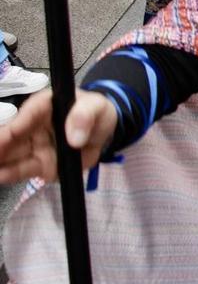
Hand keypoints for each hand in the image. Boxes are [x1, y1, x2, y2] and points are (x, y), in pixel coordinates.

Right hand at [0, 88, 116, 183]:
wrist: (102, 132)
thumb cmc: (95, 112)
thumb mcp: (96, 107)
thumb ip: (85, 116)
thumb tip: (75, 137)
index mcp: (44, 106)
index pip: (25, 116)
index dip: (11, 129)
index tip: (3, 139)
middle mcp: (33, 126)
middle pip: (10, 137)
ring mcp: (34, 146)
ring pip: (11, 155)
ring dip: (1, 162)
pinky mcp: (39, 164)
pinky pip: (22, 170)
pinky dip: (9, 175)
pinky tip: (1, 177)